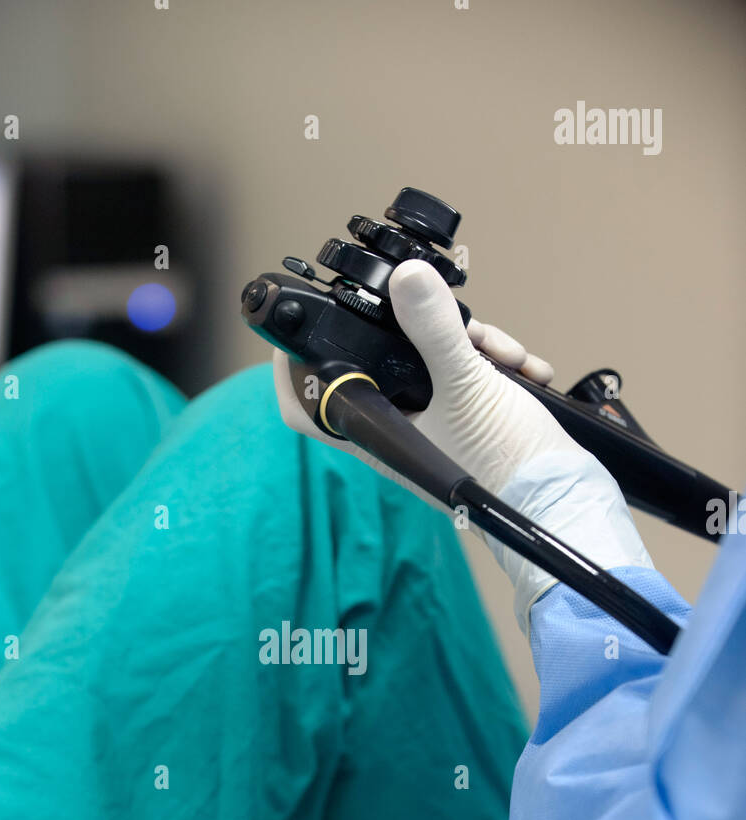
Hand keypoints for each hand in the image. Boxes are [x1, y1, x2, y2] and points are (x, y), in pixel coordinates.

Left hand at [274, 259, 650, 629]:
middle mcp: (396, 430)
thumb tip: (405, 279)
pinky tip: (523, 370)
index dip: (293, 365)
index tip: (299, 324)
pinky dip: (494, 364)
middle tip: (447, 321)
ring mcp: (431, 425)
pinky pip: (467, 376)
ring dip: (471, 344)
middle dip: (415, 330)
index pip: (308, 402)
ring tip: (504, 353)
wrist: (563, 503)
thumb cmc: (506, 467)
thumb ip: (433, 330)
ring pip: (430, 363)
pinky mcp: (466, 420)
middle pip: (379, 363)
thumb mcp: (467, 384)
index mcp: (376, 432)